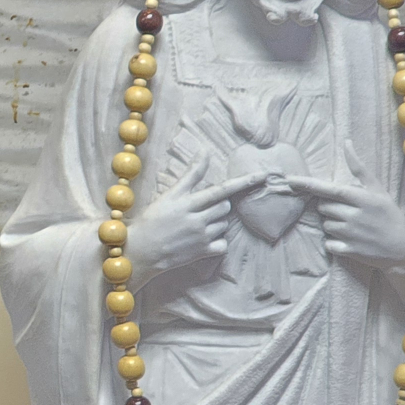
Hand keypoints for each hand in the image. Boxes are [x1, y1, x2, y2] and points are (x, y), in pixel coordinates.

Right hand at [122, 152, 264, 284]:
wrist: (141, 251)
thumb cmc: (152, 220)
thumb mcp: (169, 195)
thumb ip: (191, 175)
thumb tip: (205, 152)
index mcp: (188, 203)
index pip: (222, 189)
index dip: (245, 182)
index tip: (264, 176)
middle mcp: (197, 219)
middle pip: (225, 207)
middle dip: (218, 206)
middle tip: (199, 210)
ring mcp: (202, 237)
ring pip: (224, 224)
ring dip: (216, 222)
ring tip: (196, 226)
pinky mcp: (203, 252)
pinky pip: (223, 243)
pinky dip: (218, 241)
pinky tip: (202, 240)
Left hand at [289, 141, 404, 272]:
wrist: (403, 248)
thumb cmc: (388, 214)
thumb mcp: (377, 190)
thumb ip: (359, 168)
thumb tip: (346, 142)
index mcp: (362, 198)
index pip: (329, 189)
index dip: (308, 184)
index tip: (289, 180)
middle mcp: (355, 215)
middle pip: (323, 207)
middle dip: (330, 207)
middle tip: (348, 211)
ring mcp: (351, 234)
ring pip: (325, 224)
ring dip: (333, 223)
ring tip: (352, 225)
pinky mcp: (348, 250)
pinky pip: (328, 242)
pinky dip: (334, 242)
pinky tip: (349, 240)